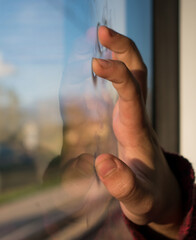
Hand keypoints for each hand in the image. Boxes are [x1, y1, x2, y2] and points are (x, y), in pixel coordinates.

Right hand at [92, 26, 181, 238]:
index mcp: (139, 132)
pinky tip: (102, 65)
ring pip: (134, 76)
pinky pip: (125, 88)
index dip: (116, 76)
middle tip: (102, 32)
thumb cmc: (150, 196)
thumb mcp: (139, 199)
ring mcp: (134, 116)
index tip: (95, 63)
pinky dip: (115, 70)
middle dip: (123, 50)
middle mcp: (139, 118)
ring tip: (101, 39)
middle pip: (138, 74)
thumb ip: (123, 185)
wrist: (161, 195)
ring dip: (120, 54)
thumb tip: (103, 163)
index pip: (131, 95)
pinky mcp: (128, 119)